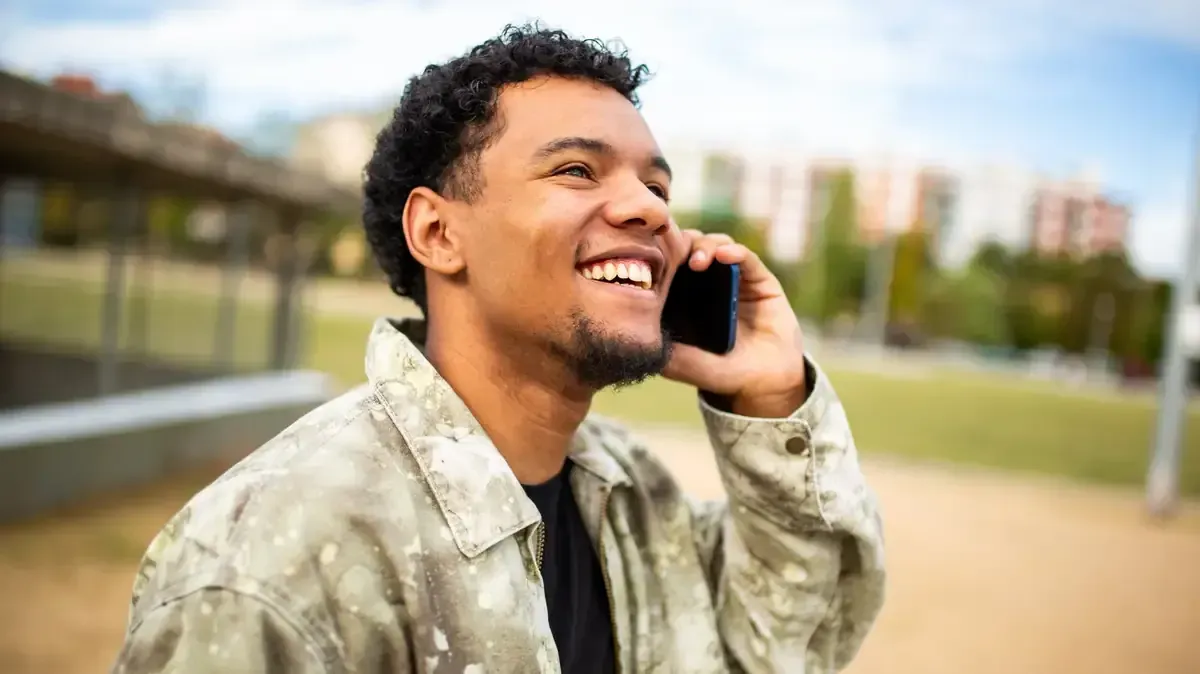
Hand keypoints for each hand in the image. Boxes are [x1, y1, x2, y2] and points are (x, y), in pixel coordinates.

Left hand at [662, 230, 808, 417]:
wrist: (768, 381)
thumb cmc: (725, 373)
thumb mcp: (694, 368)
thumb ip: (673, 357)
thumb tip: (642, 344)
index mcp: (682, 299)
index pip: (665, 267)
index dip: (657, 259)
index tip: (646, 261)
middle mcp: (704, 284)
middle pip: (687, 249)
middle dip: (678, 246)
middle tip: (672, 256)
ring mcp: (731, 278)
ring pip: (713, 246)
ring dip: (704, 247)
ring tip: (698, 262)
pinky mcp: (757, 278)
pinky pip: (745, 257)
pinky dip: (734, 251)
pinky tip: (726, 255)